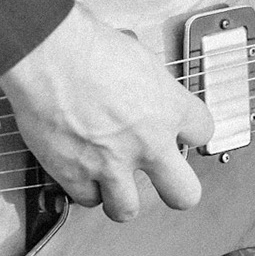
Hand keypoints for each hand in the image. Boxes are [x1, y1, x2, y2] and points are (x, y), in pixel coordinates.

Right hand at [0, 2, 213, 221]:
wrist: (51, 56)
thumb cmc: (90, 45)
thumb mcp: (140, 58)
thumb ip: (150, 87)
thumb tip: (145, 87)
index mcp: (170, 108)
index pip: (203, 132)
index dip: (191, 133)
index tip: (181, 134)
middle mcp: (149, 143)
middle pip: (184, 194)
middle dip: (175, 189)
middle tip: (164, 181)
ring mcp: (112, 164)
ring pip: (127, 210)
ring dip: (120, 198)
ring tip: (113, 184)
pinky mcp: (75, 175)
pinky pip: (87, 199)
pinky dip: (83, 188)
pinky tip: (82, 173)